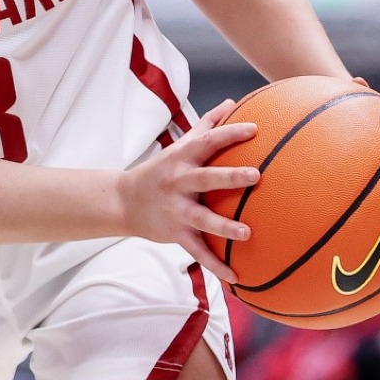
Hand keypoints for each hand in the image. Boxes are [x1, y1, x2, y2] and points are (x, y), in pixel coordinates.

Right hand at [116, 97, 258, 284]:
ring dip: (224, 227)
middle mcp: (179, 182)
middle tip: (256, 175)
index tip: (254, 129)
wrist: (124, 201)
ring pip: (202, 219)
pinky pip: (197, 251)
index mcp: (183, 158)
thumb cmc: (161, 170)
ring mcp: (176, 209)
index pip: (208, 142)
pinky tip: (236, 276)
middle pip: (206, 178)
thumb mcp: (180, 146)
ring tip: (247, 233)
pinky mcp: (175, 232)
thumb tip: (232, 102)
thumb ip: (207, 125)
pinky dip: (216, 265)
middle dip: (230, 177)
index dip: (230, 134)